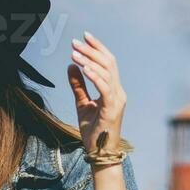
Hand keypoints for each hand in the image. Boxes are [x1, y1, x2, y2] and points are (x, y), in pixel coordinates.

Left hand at [67, 32, 125, 154]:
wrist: (99, 152)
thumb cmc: (93, 131)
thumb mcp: (82, 103)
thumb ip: (78, 85)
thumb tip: (71, 65)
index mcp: (114, 90)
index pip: (109, 63)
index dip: (98, 48)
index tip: (84, 37)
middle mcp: (119, 92)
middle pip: (108, 63)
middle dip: (91, 50)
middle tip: (74, 42)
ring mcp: (117, 100)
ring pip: (106, 72)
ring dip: (89, 60)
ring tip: (74, 52)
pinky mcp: (112, 109)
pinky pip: (104, 88)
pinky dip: (95, 76)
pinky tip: (84, 68)